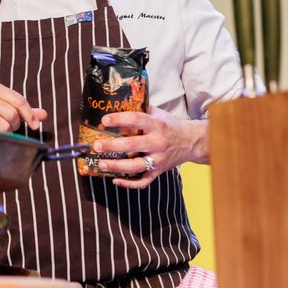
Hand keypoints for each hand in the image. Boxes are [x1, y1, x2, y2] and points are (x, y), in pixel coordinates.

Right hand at [0, 81, 47, 131]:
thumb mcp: (3, 106)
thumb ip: (23, 110)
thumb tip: (44, 114)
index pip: (19, 101)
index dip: (30, 115)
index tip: (35, 125)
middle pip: (13, 114)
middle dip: (15, 124)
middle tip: (8, 126)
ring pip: (5, 126)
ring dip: (6, 132)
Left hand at [91, 108, 208, 188]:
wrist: (191, 141)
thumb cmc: (169, 125)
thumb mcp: (157, 113)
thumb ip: (140, 109)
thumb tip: (117, 103)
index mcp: (157, 125)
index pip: (136, 120)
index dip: (119, 119)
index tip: (104, 120)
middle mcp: (158, 143)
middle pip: (133, 145)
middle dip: (112, 146)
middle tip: (96, 145)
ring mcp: (158, 159)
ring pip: (136, 166)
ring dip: (117, 167)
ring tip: (101, 164)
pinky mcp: (158, 171)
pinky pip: (143, 181)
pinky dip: (129, 184)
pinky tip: (116, 180)